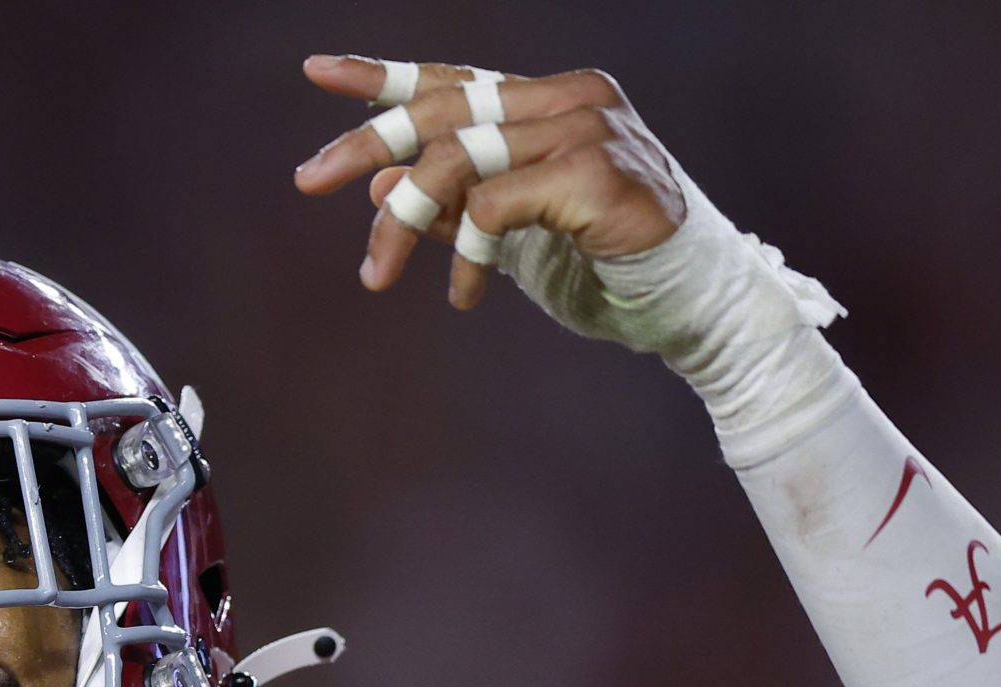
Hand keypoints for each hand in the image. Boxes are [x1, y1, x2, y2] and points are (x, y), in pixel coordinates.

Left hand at [293, 55, 686, 309]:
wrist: (692, 302)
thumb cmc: (607, 267)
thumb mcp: (514, 235)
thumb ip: (458, 205)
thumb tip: (382, 188)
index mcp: (552, 100)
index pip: (456, 79)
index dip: (385, 76)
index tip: (317, 70)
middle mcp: (570, 98)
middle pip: (444, 111)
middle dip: (365, 145)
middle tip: (307, 180)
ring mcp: (587, 128)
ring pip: (457, 158)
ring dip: (404, 222)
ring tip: (377, 274)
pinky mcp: (595, 173)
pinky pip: (493, 208)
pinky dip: (465, 256)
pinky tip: (463, 295)